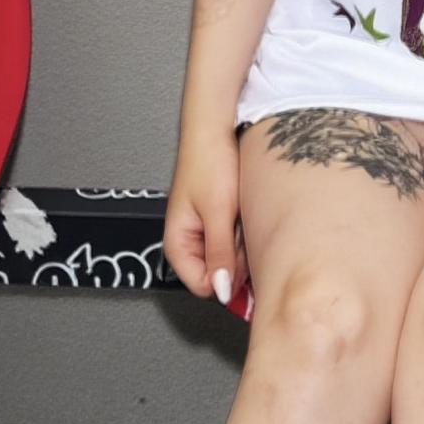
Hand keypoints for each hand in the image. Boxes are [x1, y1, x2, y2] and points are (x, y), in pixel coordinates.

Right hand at [163, 121, 246, 306]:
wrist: (215, 131)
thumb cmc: (209, 163)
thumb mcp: (218, 212)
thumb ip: (219, 253)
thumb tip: (220, 291)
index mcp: (177, 245)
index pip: (203, 286)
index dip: (225, 279)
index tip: (242, 259)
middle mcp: (189, 243)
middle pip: (219, 274)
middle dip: (236, 258)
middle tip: (240, 228)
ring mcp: (205, 233)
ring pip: (230, 259)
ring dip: (242, 243)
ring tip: (242, 215)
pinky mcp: (219, 224)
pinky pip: (236, 241)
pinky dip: (244, 232)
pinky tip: (245, 213)